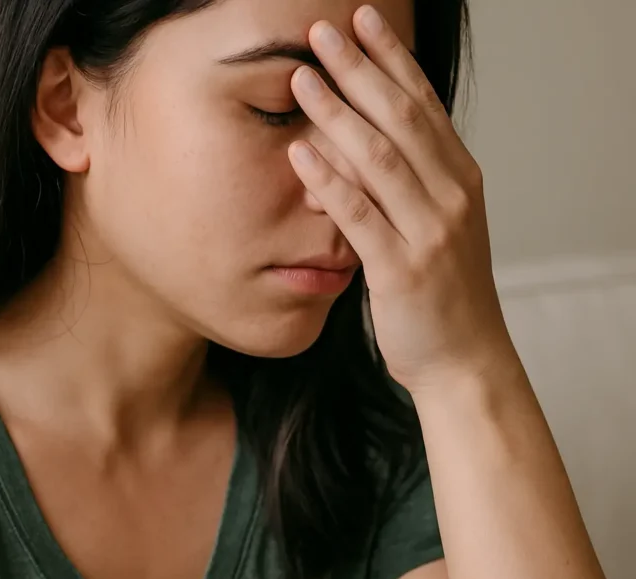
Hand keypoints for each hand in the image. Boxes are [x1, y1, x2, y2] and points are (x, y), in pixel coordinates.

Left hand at [288, 5, 516, 393]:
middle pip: (400, 117)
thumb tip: (368, 139)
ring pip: (380, 157)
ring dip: (338, 112)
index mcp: (460, 178)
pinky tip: (300, 151)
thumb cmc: (444, 292)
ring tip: (302, 76)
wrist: (466, 359)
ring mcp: (430, 231)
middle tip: (321, 31)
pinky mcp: (401, 268)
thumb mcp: (439, 224)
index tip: (362, 21)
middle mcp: (451, 195)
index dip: (391, 58)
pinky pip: (360, 215)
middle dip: (359, 69)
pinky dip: (328, 180)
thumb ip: (414, 182)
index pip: (423, 103)